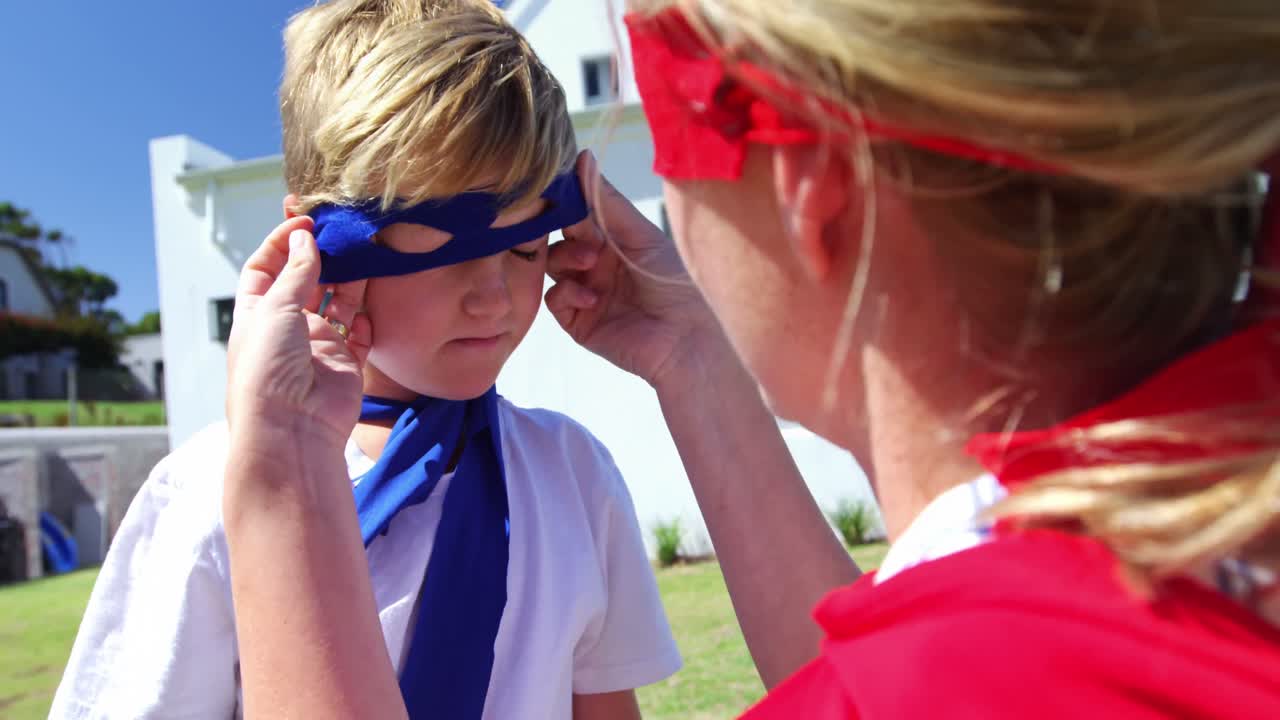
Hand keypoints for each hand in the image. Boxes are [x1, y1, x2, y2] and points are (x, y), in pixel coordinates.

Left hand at [226, 216, 370, 446]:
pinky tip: (366, 307)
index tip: (305, 220)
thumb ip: (297, 272)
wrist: (293, 427)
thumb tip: (306, 238)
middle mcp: (286, 328)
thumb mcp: (275, 309)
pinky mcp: (345, 364)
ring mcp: (317, 346)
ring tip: (362, 254)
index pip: (265, 268)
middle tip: (341, 231)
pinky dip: (364, 319)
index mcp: (256, 314)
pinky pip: (359, 334)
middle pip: (303, 281)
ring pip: (336, 303)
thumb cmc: (269, 368)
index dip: (282, 242)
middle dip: (320, 255)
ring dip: (347, 280)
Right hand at [546, 151, 729, 389]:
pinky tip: (592, 295)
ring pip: (551, 265)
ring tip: (591, 262)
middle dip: (562, 229)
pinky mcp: (579, 321)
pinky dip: (567, 292)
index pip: (576, 212)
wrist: (688, 338)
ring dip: (565, 259)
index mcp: (613, 238)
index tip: (553, 188)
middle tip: (574, 226)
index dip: (564, 201)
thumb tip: (581, 155)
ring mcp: (585, 291)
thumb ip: (606, 200)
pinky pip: (554, 299)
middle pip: (558, 236)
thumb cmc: (676, 282)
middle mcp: (596, 263)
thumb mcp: (640, 234)